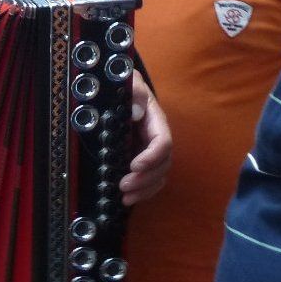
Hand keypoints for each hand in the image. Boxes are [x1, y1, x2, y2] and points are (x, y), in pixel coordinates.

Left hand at [118, 80, 170, 205]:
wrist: (117, 88)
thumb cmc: (123, 84)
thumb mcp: (128, 81)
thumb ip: (134, 90)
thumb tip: (137, 110)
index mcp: (155, 120)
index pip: (163, 142)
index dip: (152, 156)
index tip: (134, 165)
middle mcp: (155, 137)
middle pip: (162, 164)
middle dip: (145, 178)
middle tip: (124, 186)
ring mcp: (149, 150)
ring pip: (158, 175)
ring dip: (144, 189)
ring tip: (125, 198)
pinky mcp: (140, 159)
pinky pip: (150, 180)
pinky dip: (143, 192)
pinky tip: (127, 200)